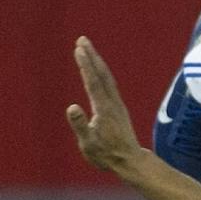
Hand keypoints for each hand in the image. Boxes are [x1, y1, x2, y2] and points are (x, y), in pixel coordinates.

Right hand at [66, 36, 144, 175]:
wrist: (129, 160)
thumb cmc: (106, 154)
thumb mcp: (88, 144)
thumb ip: (80, 125)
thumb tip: (71, 107)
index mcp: (103, 109)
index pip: (92, 81)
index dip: (86, 64)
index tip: (79, 49)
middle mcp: (112, 102)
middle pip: (101, 73)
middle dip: (92, 55)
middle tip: (82, 39)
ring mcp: (117, 103)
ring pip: (107, 77)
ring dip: (97, 61)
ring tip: (86, 48)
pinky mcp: (118, 106)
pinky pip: (109, 83)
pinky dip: (101, 71)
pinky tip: (97, 69)